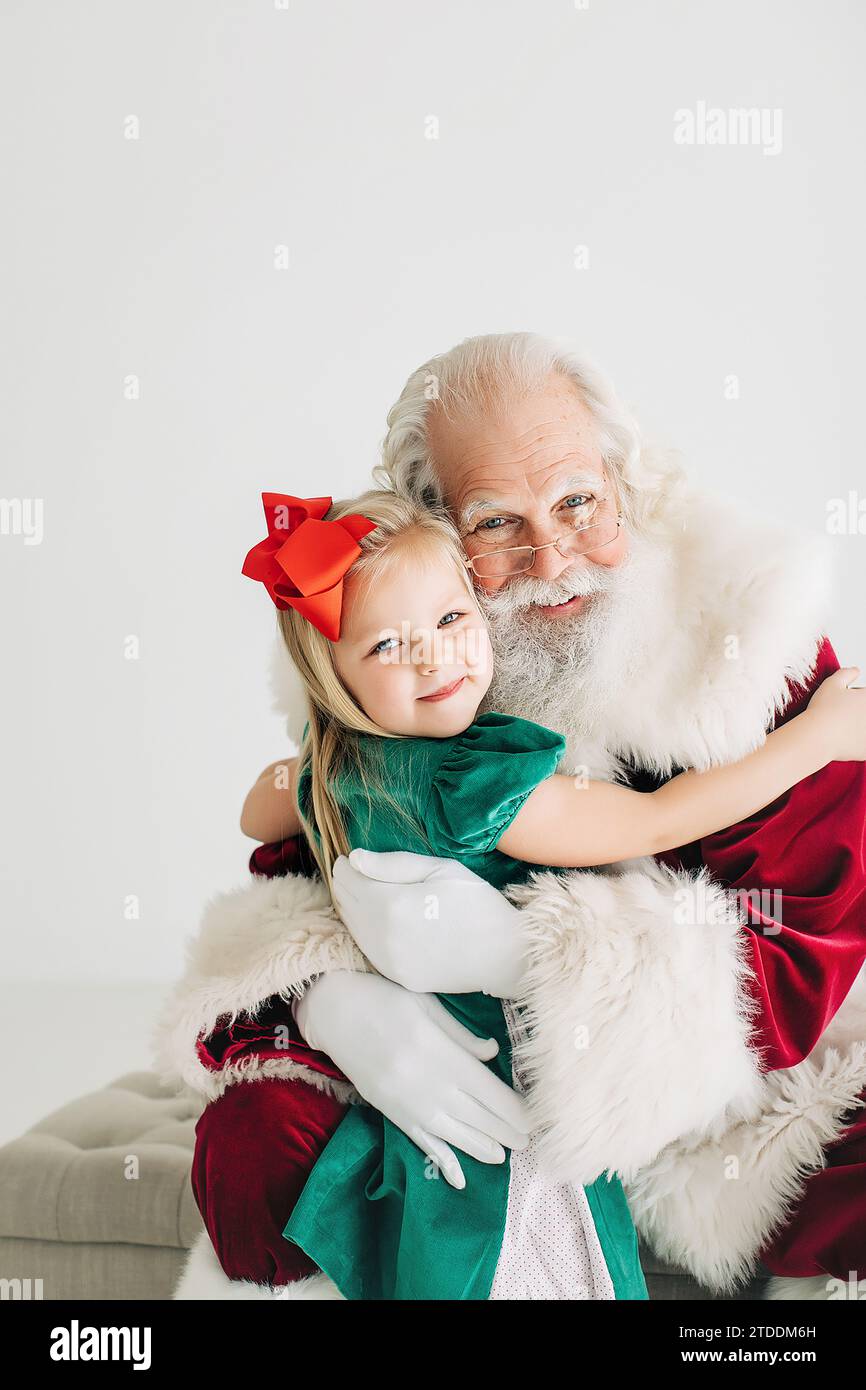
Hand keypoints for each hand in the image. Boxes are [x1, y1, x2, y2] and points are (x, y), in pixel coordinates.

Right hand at [294, 971, 530, 1188]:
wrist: (333, 1010)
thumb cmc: (383, 998)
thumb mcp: (427, 1005)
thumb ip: (461, 1035)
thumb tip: (491, 1054)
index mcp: (441, 1054)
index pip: (488, 1091)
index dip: (514, 1109)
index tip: (535, 1120)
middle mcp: (427, 1085)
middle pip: (476, 1115)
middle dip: (505, 1131)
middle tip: (529, 1142)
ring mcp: (407, 1103)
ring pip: (454, 1134)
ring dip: (481, 1147)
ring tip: (504, 1156)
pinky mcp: (390, 1112)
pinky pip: (421, 1142)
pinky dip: (442, 1161)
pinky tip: (459, 1179)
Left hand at [332, 848, 527, 996]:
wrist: (503, 953)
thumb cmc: (476, 902)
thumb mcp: (440, 869)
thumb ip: (394, 864)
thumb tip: (355, 858)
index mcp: (392, 904)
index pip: (350, 880)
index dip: (345, 867)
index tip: (346, 858)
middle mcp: (384, 936)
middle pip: (347, 905)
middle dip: (344, 885)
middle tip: (349, 872)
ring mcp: (390, 961)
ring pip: (354, 929)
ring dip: (351, 909)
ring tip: (360, 892)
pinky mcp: (398, 977)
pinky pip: (369, 950)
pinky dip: (364, 931)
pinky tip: (374, 920)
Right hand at [805, 666, 865, 758]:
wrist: (816, 736)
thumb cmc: (822, 710)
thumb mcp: (832, 683)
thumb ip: (846, 673)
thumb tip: (856, 670)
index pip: (865, 696)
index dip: (857, 698)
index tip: (847, 702)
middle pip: (864, 714)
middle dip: (858, 713)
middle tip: (843, 716)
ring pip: (863, 729)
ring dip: (858, 728)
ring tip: (843, 728)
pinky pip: (863, 747)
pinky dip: (856, 745)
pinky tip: (845, 742)